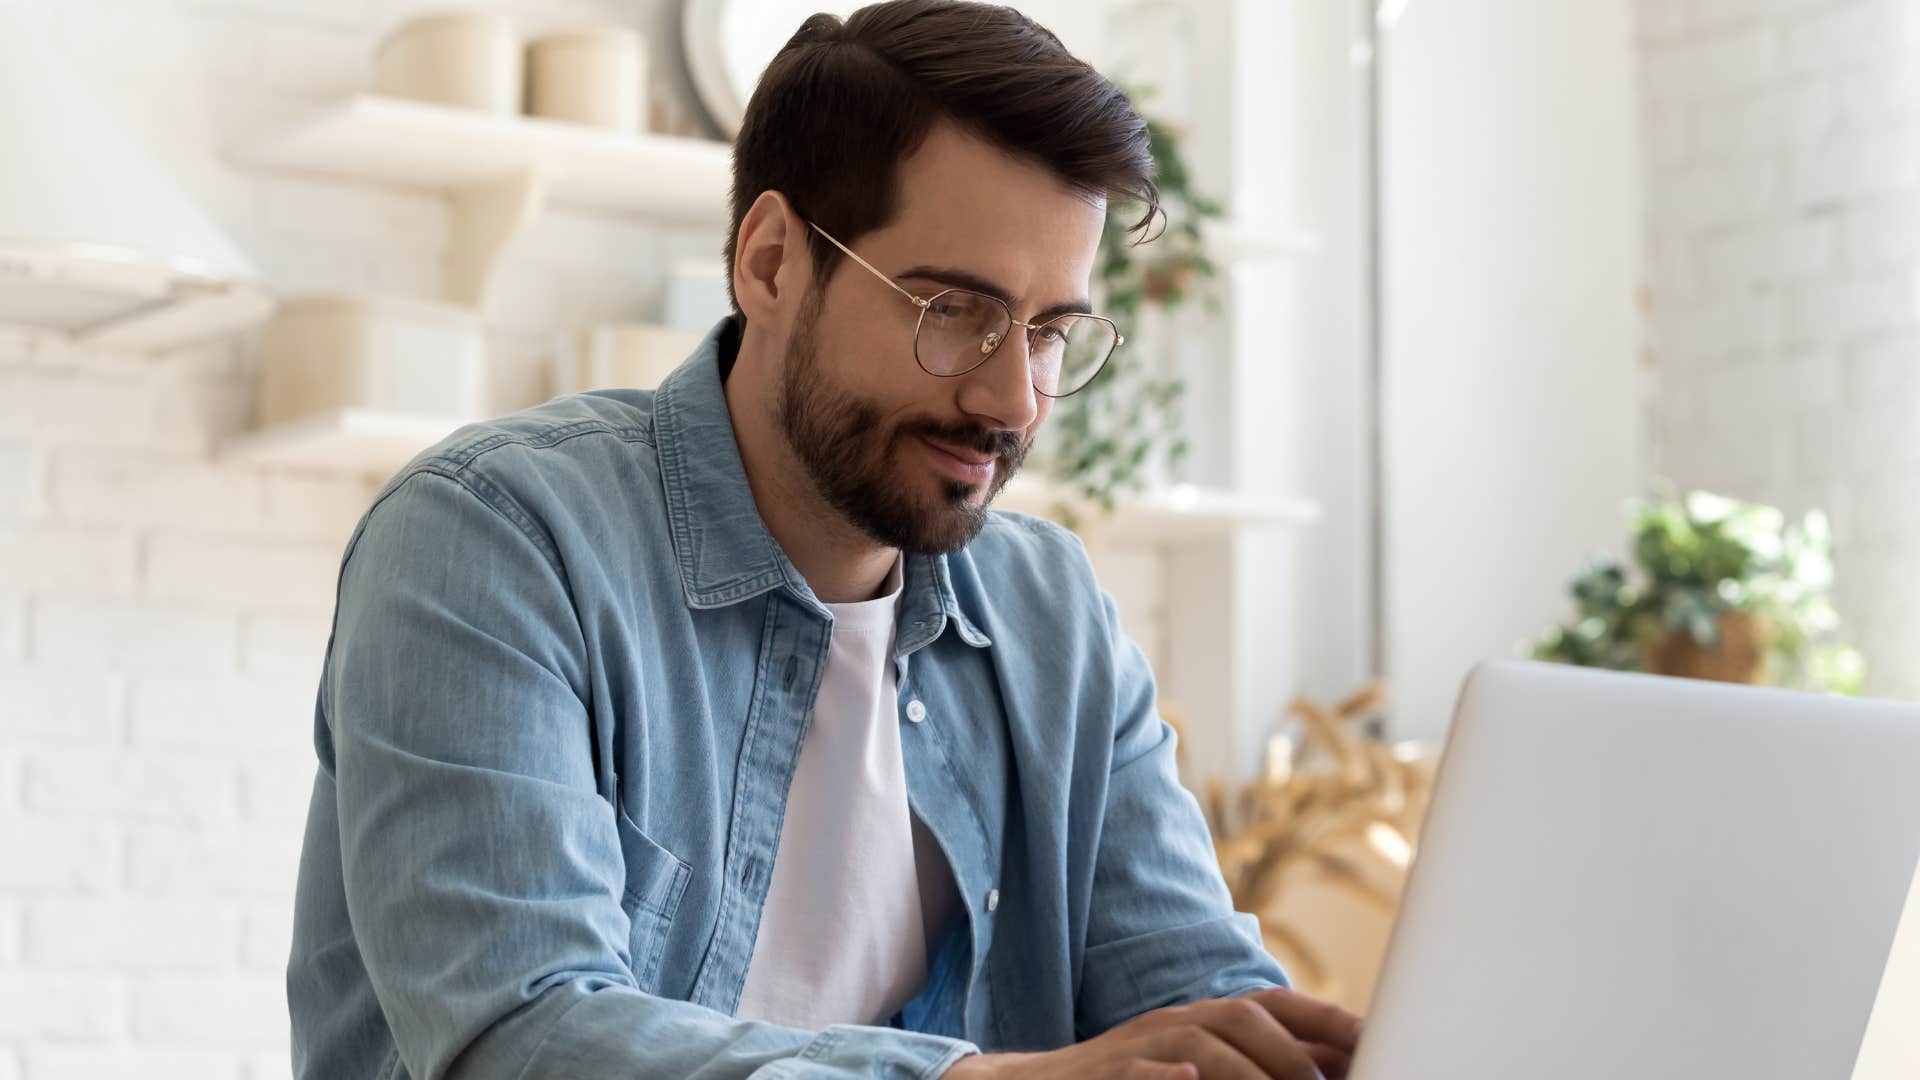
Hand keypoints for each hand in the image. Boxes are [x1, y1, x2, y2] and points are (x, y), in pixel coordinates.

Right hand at [940, 987, 1362, 1079]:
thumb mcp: (1199, 1068)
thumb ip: (1256, 1062)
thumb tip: (1334, 1066)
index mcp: (1205, 1019)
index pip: (1276, 1005)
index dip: (1328, 1019)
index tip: (1378, 1042)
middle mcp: (1177, 1022)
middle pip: (1246, 1017)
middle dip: (1294, 1055)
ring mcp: (1139, 1047)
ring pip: (1203, 1047)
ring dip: (1249, 1075)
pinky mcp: (1105, 1075)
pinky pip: (1138, 1071)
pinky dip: (1168, 1077)